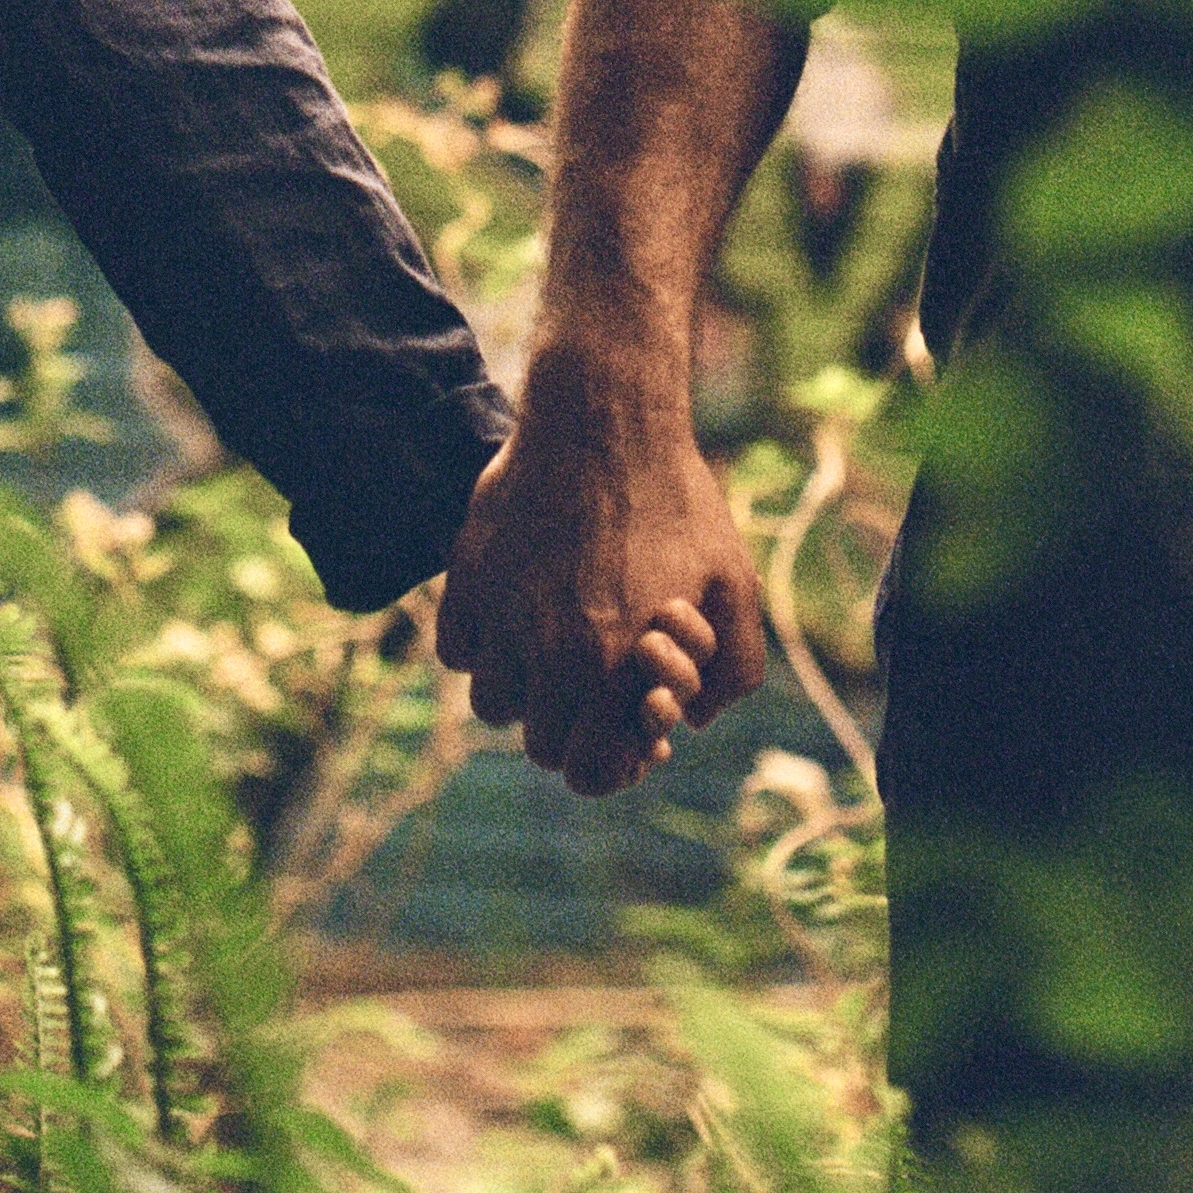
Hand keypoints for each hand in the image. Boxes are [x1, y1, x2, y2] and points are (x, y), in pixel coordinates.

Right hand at [438, 382, 767, 795]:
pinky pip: (458, 651)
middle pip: (541, 747)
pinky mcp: (466, 579)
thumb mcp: (734, 585)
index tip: (629, 731)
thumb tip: (693, 720)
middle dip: (573, 727)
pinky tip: (518, 614)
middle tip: (596, 688)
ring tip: (555, 648)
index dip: (614, 764)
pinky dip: (483, 646)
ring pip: (493, 704)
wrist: (603, 419)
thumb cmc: (677, 502)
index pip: (590, 773)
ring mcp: (501, 616)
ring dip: (525, 690)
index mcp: (614, 667)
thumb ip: (732, 671)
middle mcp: (549, 654)